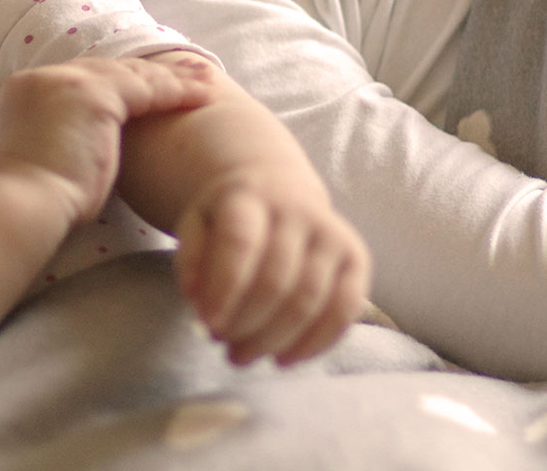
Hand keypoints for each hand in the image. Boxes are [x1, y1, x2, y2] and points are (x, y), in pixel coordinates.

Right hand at [0, 55, 212, 226]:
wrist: (21, 205)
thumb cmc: (33, 201)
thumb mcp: (45, 157)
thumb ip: (64, 139)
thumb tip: (86, 148)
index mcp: (27, 90)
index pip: (85, 79)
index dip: (122, 83)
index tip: (149, 87)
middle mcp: (45, 77)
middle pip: (110, 70)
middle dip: (152, 74)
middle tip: (188, 74)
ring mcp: (68, 82)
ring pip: (133, 75)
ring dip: (174, 79)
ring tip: (207, 82)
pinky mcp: (93, 95)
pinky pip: (146, 88)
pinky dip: (177, 91)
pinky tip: (202, 96)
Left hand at [173, 166, 369, 365]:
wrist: (277, 188)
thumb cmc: (229, 219)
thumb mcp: (196, 225)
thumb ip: (189, 259)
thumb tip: (195, 299)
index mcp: (250, 197)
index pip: (240, 242)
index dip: (224, 288)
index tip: (207, 325)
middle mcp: (297, 211)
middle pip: (276, 279)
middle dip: (245, 323)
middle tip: (220, 343)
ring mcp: (332, 234)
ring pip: (309, 299)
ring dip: (273, 339)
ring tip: (242, 355)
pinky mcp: (356, 258)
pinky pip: (345, 308)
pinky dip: (315, 343)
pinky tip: (285, 359)